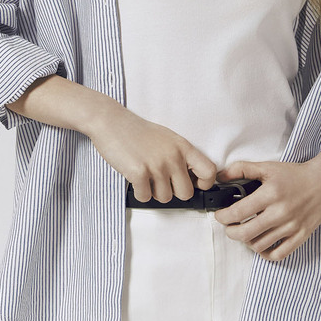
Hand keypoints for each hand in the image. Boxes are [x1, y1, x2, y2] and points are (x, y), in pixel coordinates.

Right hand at [89, 102, 216, 202]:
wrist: (111, 121)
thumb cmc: (137, 131)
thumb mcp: (167, 138)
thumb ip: (181, 156)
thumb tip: (192, 179)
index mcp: (183, 147)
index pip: (209, 171)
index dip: (204, 183)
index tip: (194, 184)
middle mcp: (173, 156)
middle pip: (186, 193)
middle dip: (173, 192)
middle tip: (161, 182)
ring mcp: (156, 165)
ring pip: (164, 198)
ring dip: (154, 192)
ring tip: (145, 176)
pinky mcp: (139, 173)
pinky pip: (145, 197)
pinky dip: (139, 192)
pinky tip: (135, 178)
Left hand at [213, 148, 320, 261]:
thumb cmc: (295, 174)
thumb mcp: (267, 167)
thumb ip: (241, 169)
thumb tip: (219, 176)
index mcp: (271, 194)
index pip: (238, 212)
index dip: (223, 217)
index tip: (220, 215)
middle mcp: (281, 212)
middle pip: (245, 233)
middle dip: (231, 232)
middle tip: (229, 226)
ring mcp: (292, 227)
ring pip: (259, 245)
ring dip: (246, 241)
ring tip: (245, 232)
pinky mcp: (301, 236)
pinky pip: (278, 254)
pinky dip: (265, 253)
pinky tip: (261, 243)